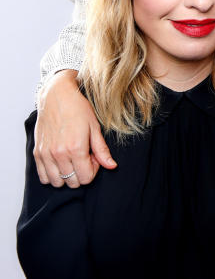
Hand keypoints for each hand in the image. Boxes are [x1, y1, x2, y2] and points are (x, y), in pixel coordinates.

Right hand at [34, 69, 115, 187]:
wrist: (57, 96)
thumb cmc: (78, 108)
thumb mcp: (95, 128)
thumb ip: (102, 150)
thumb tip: (112, 166)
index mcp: (76, 148)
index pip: (86, 178)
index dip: (94, 170)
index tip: (94, 157)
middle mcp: (59, 154)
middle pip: (72, 182)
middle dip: (82, 173)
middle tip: (84, 157)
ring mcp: (46, 154)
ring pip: (57, 182)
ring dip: (67, 176)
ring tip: (73, 159)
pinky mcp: (37, 152)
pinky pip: (43, 176)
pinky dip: (53, 175)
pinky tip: (61, 162)